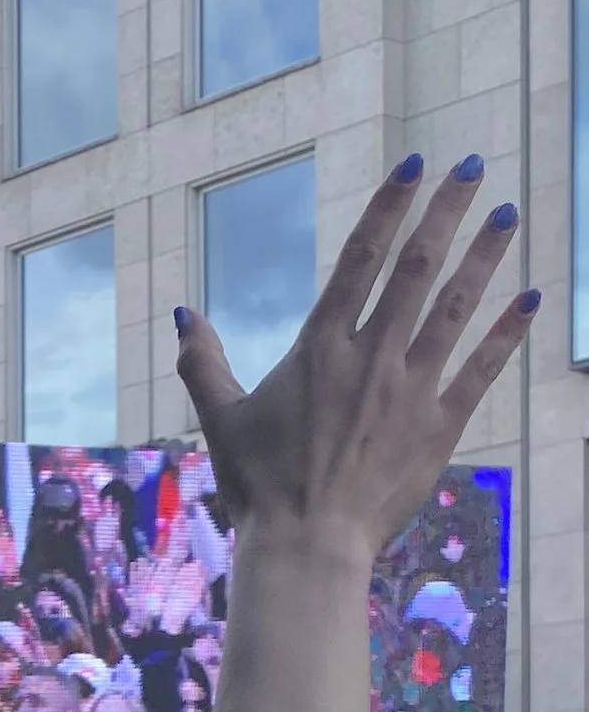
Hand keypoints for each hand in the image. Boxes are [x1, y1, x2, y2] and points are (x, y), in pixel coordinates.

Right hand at [178, 161, 531, 558]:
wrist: (307, 545)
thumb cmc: (257, 485)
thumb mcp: (219, 419)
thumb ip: (202, 362)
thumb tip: (183, 313)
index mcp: (320, 348)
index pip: (362, 260)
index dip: (390, 208)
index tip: (415, 167)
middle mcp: (371, 357)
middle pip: (417, 268)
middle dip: (447, 212)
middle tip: (474, 168)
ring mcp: (411, 390)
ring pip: (455, 308)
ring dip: (483, 258)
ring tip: (507, 216)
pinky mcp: (438, 427)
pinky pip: (481, 370)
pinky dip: (506, 333)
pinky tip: (528, 300)